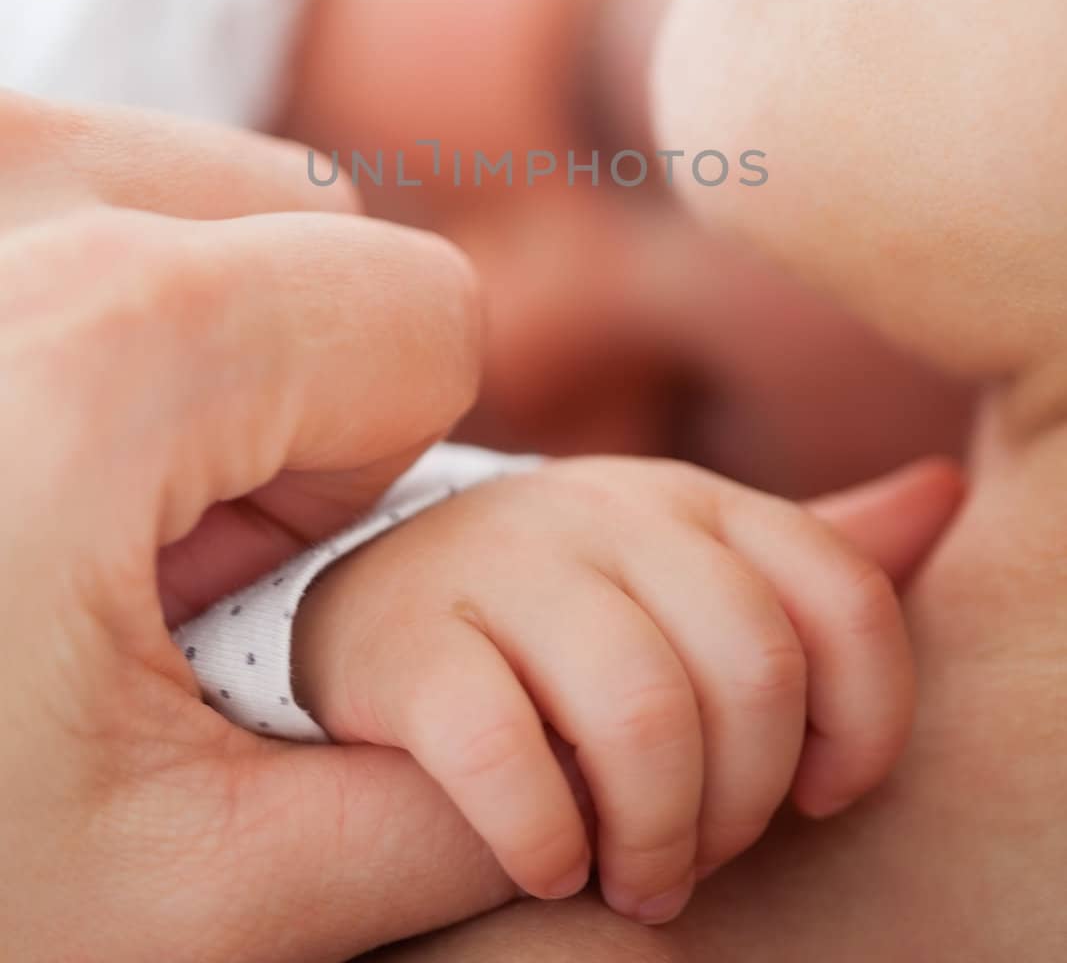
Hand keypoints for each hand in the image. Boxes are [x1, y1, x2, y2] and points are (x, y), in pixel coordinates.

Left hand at [0, 90, 513, 960]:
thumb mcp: (178, 902)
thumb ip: (434, 808)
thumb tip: (574, 765)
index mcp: (115, 348)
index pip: (422, 307)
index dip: (375, 462)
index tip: (235, 577)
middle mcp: (10, 201)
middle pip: (315, 225)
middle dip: (280, 395)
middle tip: (121, 555)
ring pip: (196, 183)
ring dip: (186, 335)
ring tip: (44, 498)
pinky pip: (84, 174)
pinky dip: (89, 285)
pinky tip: (0, 439)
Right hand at [292, 451, 962, 926]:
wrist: (372, 601)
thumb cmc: (568, 611)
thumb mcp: (690, 565)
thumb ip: (807, 554)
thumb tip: (940, 496)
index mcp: (692, 498)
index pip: (841, 592)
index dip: (863, 718)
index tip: (824, 793)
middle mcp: (604, 511)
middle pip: (750, 667)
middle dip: (746, 799)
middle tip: (702, 855)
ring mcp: (501, 566)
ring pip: (643, 716)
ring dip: (653, 835)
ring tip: (631, 876)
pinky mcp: (406, 643)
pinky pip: (503, 758)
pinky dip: (543, 839)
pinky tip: (547, 858)